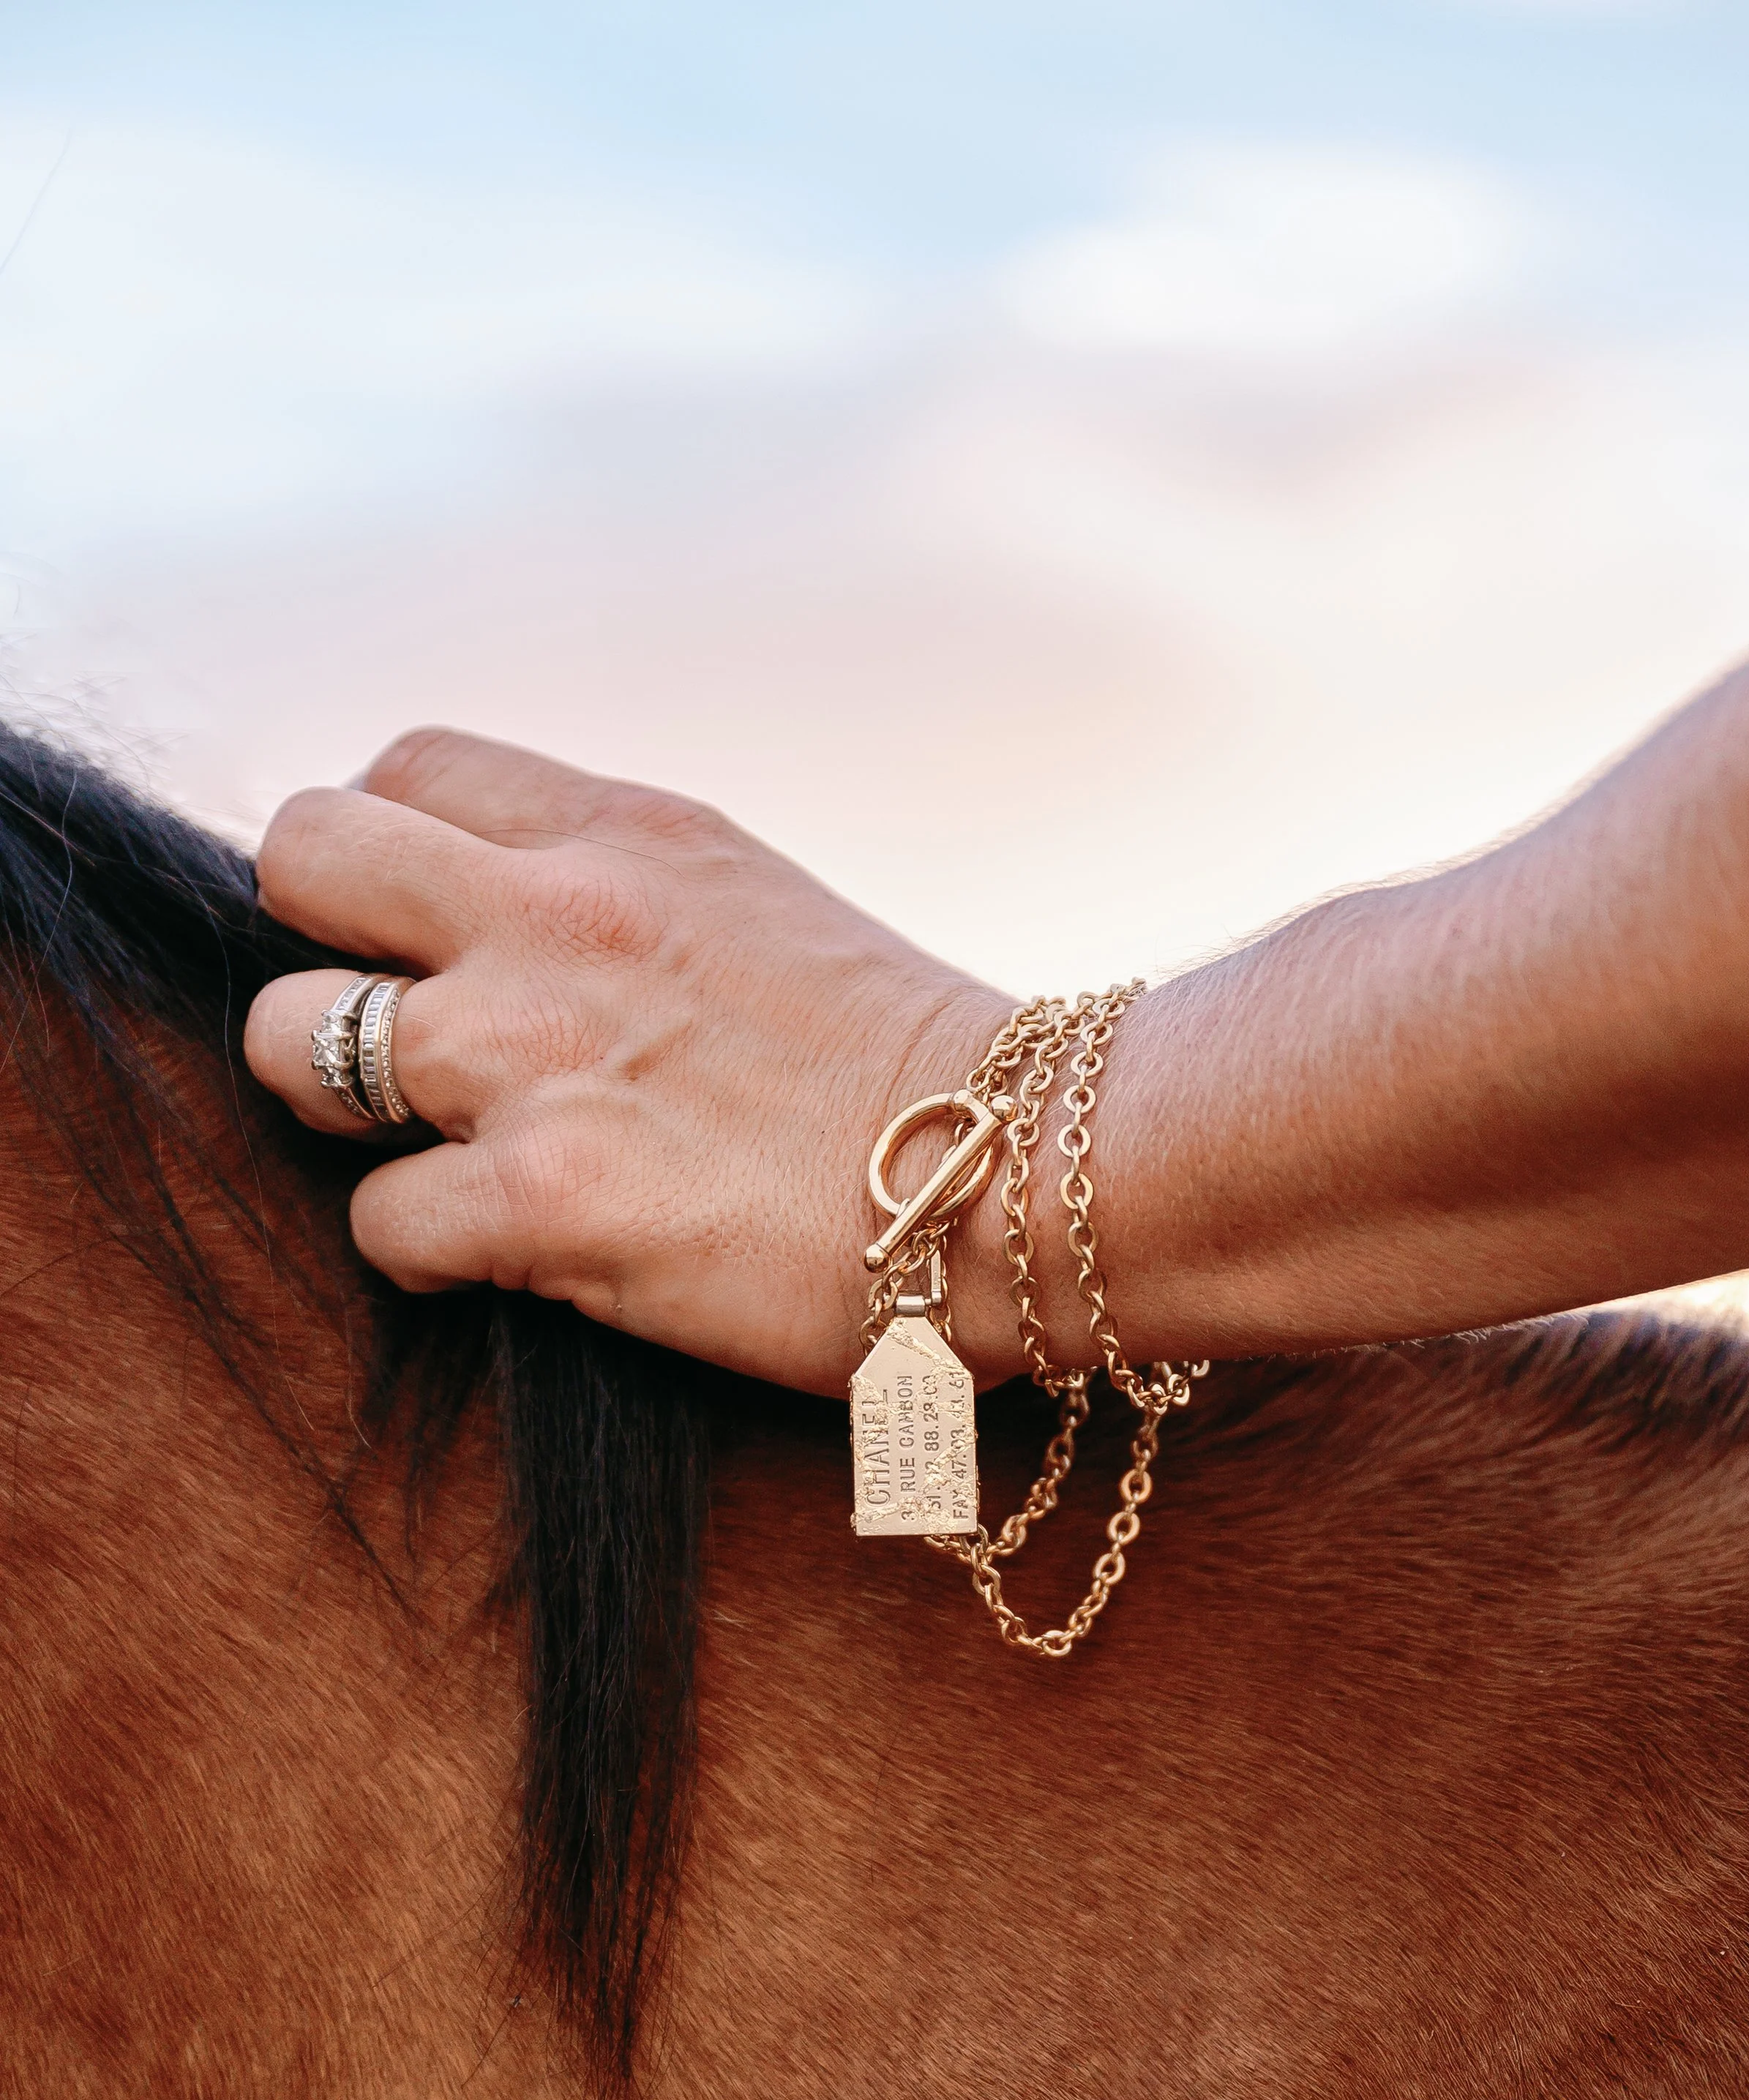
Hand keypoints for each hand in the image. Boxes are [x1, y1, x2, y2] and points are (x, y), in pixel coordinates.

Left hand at [245, 730, 1016, 1396]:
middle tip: (393, 1039)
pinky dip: (422, 1248)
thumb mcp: (749, 902)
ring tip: (448, 1153)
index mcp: (620, 834)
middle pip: (301, 862)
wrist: (1027, 1176)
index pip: (398, 770)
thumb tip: (500, 914)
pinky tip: (510, 1252)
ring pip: (293, 1047)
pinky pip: (374, 1220)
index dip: (385, 860)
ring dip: (347, 1110)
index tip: (429, 937)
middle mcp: (554, 919)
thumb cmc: (907, 1066)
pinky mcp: (542, 1201)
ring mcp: (535, 1058)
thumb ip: (613, 886)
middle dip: (323, 955)